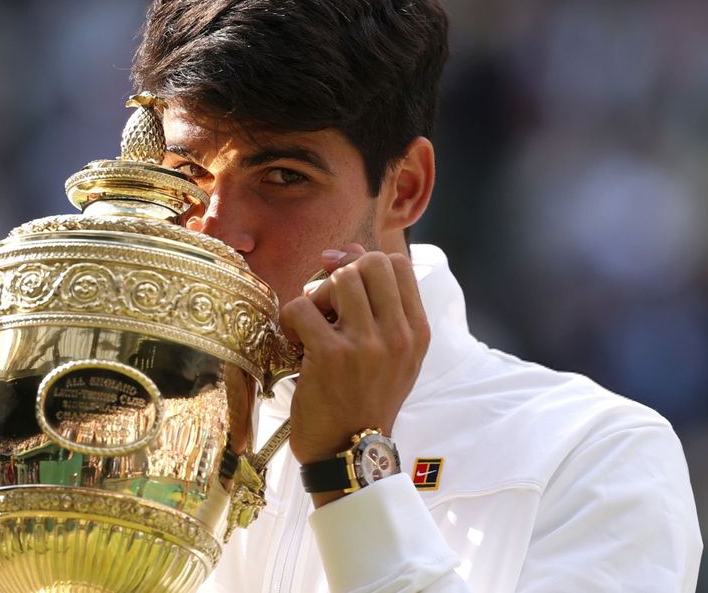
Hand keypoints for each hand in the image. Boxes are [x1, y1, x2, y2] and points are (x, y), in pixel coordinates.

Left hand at [280, 245, 429, 504]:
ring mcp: (367, 345)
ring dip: (316, 295)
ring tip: (312, 324)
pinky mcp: (331, 356)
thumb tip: (347, 253)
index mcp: (417, 332)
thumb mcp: (389, 355)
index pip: (398, 263)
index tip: (343, 279)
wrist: (349, 454)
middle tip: (327, 303)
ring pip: (338, 278)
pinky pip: (303, 306)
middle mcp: (399, 335)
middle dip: (341, 273)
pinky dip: (291, 318)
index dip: (364, 260)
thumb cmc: (364, 400)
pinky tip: (295, 341)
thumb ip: (377, 306)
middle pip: (370, 262)